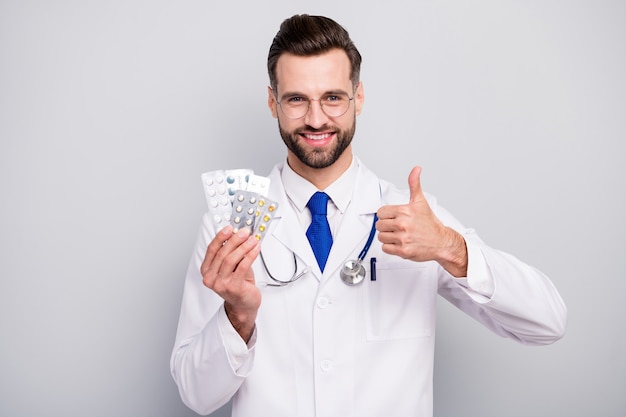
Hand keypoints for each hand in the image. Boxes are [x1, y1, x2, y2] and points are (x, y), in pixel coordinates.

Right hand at [201, 225, 261, 341]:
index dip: (220, 237)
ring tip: (252, 239)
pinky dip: (250, 255)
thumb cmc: (238, 285)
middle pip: (222, 253)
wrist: (244, 305)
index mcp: (206, 271)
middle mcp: (210, 278)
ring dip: (243, 246)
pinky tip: (256, 249)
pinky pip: (242, 266)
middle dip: (234, 240)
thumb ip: (231, 252)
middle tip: (244, 232)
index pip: (211, 250)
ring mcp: (221, 284)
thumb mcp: (231, 267)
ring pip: (231, 259)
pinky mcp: (233, 287)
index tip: (229, 228)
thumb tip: (237, 235)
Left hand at [376, 166, 467, 276]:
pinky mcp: (403, 251)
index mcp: (404, 211)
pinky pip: (385, 248)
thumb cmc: (430, 223)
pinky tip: (399, 243)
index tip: (394, 217)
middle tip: (397, 227)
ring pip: (381, 237)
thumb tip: (416, 169)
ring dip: (388, 237)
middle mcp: (403, 224)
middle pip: (379, 225)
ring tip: (398, 235)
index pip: (381, 212)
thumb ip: (414, 184)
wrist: (441, 241)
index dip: (386, 215)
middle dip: (387, 226)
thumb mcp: (421, 201)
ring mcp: (403, 238)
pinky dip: (390, 247)